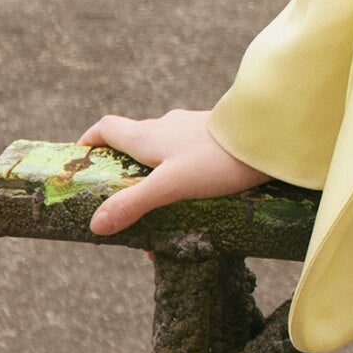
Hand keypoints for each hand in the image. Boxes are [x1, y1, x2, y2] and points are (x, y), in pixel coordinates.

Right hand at [78, 109, 267, 237]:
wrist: (270, 137)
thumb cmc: (217, 159)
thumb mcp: (170, 185)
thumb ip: (134, 204)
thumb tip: (95, 224)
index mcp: (148, 134)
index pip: (107, 128)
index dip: (90, 142)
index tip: (82, 163)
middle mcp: (167, 127)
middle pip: (134, 146)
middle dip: (126, 174)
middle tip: (125, 205)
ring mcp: (193, 131)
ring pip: (165, 154)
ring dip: (156, 179)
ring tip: (163, 215)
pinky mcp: (216, 139)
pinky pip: (190, 158)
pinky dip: (183, 177)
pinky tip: (197, 201)